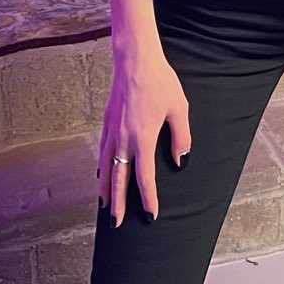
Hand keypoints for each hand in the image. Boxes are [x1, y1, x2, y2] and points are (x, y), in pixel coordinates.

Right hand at [97, 42, 190, 223]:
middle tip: (117, 223)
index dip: (148, 198)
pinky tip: (102, 173)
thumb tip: (180, 161)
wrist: (136, 60)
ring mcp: (112, 131)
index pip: (144, 177)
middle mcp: (123, 138)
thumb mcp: (179, 108)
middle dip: (118, 203)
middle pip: (119, 179)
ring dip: (105, 189)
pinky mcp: (107, 122)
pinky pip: (103, 152)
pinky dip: (102, 167)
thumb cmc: (160, 82)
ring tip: (105, 206)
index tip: (150, 214)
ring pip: (106, 167)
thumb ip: (181, 137)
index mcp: (143, 138)